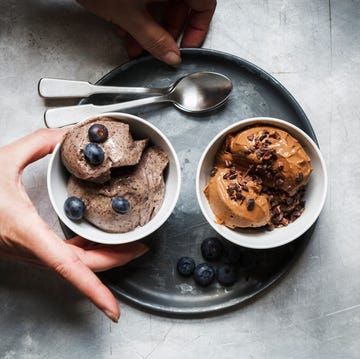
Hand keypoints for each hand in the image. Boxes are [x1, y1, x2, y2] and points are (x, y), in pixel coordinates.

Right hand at [0, 129, 147, 321]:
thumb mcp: (3, 160)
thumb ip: (38, 144)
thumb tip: (66, 136)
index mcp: (26, 230)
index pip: (67, 266)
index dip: (94, 289)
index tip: (113, 309)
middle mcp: (30, 248)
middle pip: (81, 267)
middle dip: (115, 261)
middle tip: (140, 247)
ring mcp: (30, 251)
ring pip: (74, 264)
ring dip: (103, 257)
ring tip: (128, 244)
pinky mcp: (30, 247)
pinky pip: (64, 256)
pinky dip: (85, 251)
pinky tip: (96, 241)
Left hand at [77, 0, 216, 64]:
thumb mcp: (130, 15)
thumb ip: (154, 39)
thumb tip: (171, 55)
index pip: (205, 5)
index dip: (197, 30)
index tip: (186, 47)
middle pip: (183, 4)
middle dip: (167, 32)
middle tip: (159, 50)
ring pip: (162, 1)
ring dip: (150, 27)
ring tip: (136, 45)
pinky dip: (139, 13)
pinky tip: (125, 28)